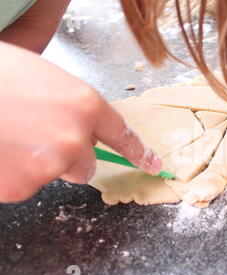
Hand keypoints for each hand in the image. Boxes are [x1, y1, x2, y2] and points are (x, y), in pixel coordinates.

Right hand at [0, 42, 161, 202]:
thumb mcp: (45, 79)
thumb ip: (72, 107)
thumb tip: (83, 130)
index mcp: (84, 104)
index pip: (122, 134)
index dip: (139, 152)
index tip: (154, 165)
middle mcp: (74, 138)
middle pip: (87, 164)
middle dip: (68, 155)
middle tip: (35, 135)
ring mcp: (50, 165)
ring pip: (55, 173)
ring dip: (38, 162)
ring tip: (10, 136)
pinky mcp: (23, 186)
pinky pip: (26, 184)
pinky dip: (14, 173)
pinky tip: (0, 151)